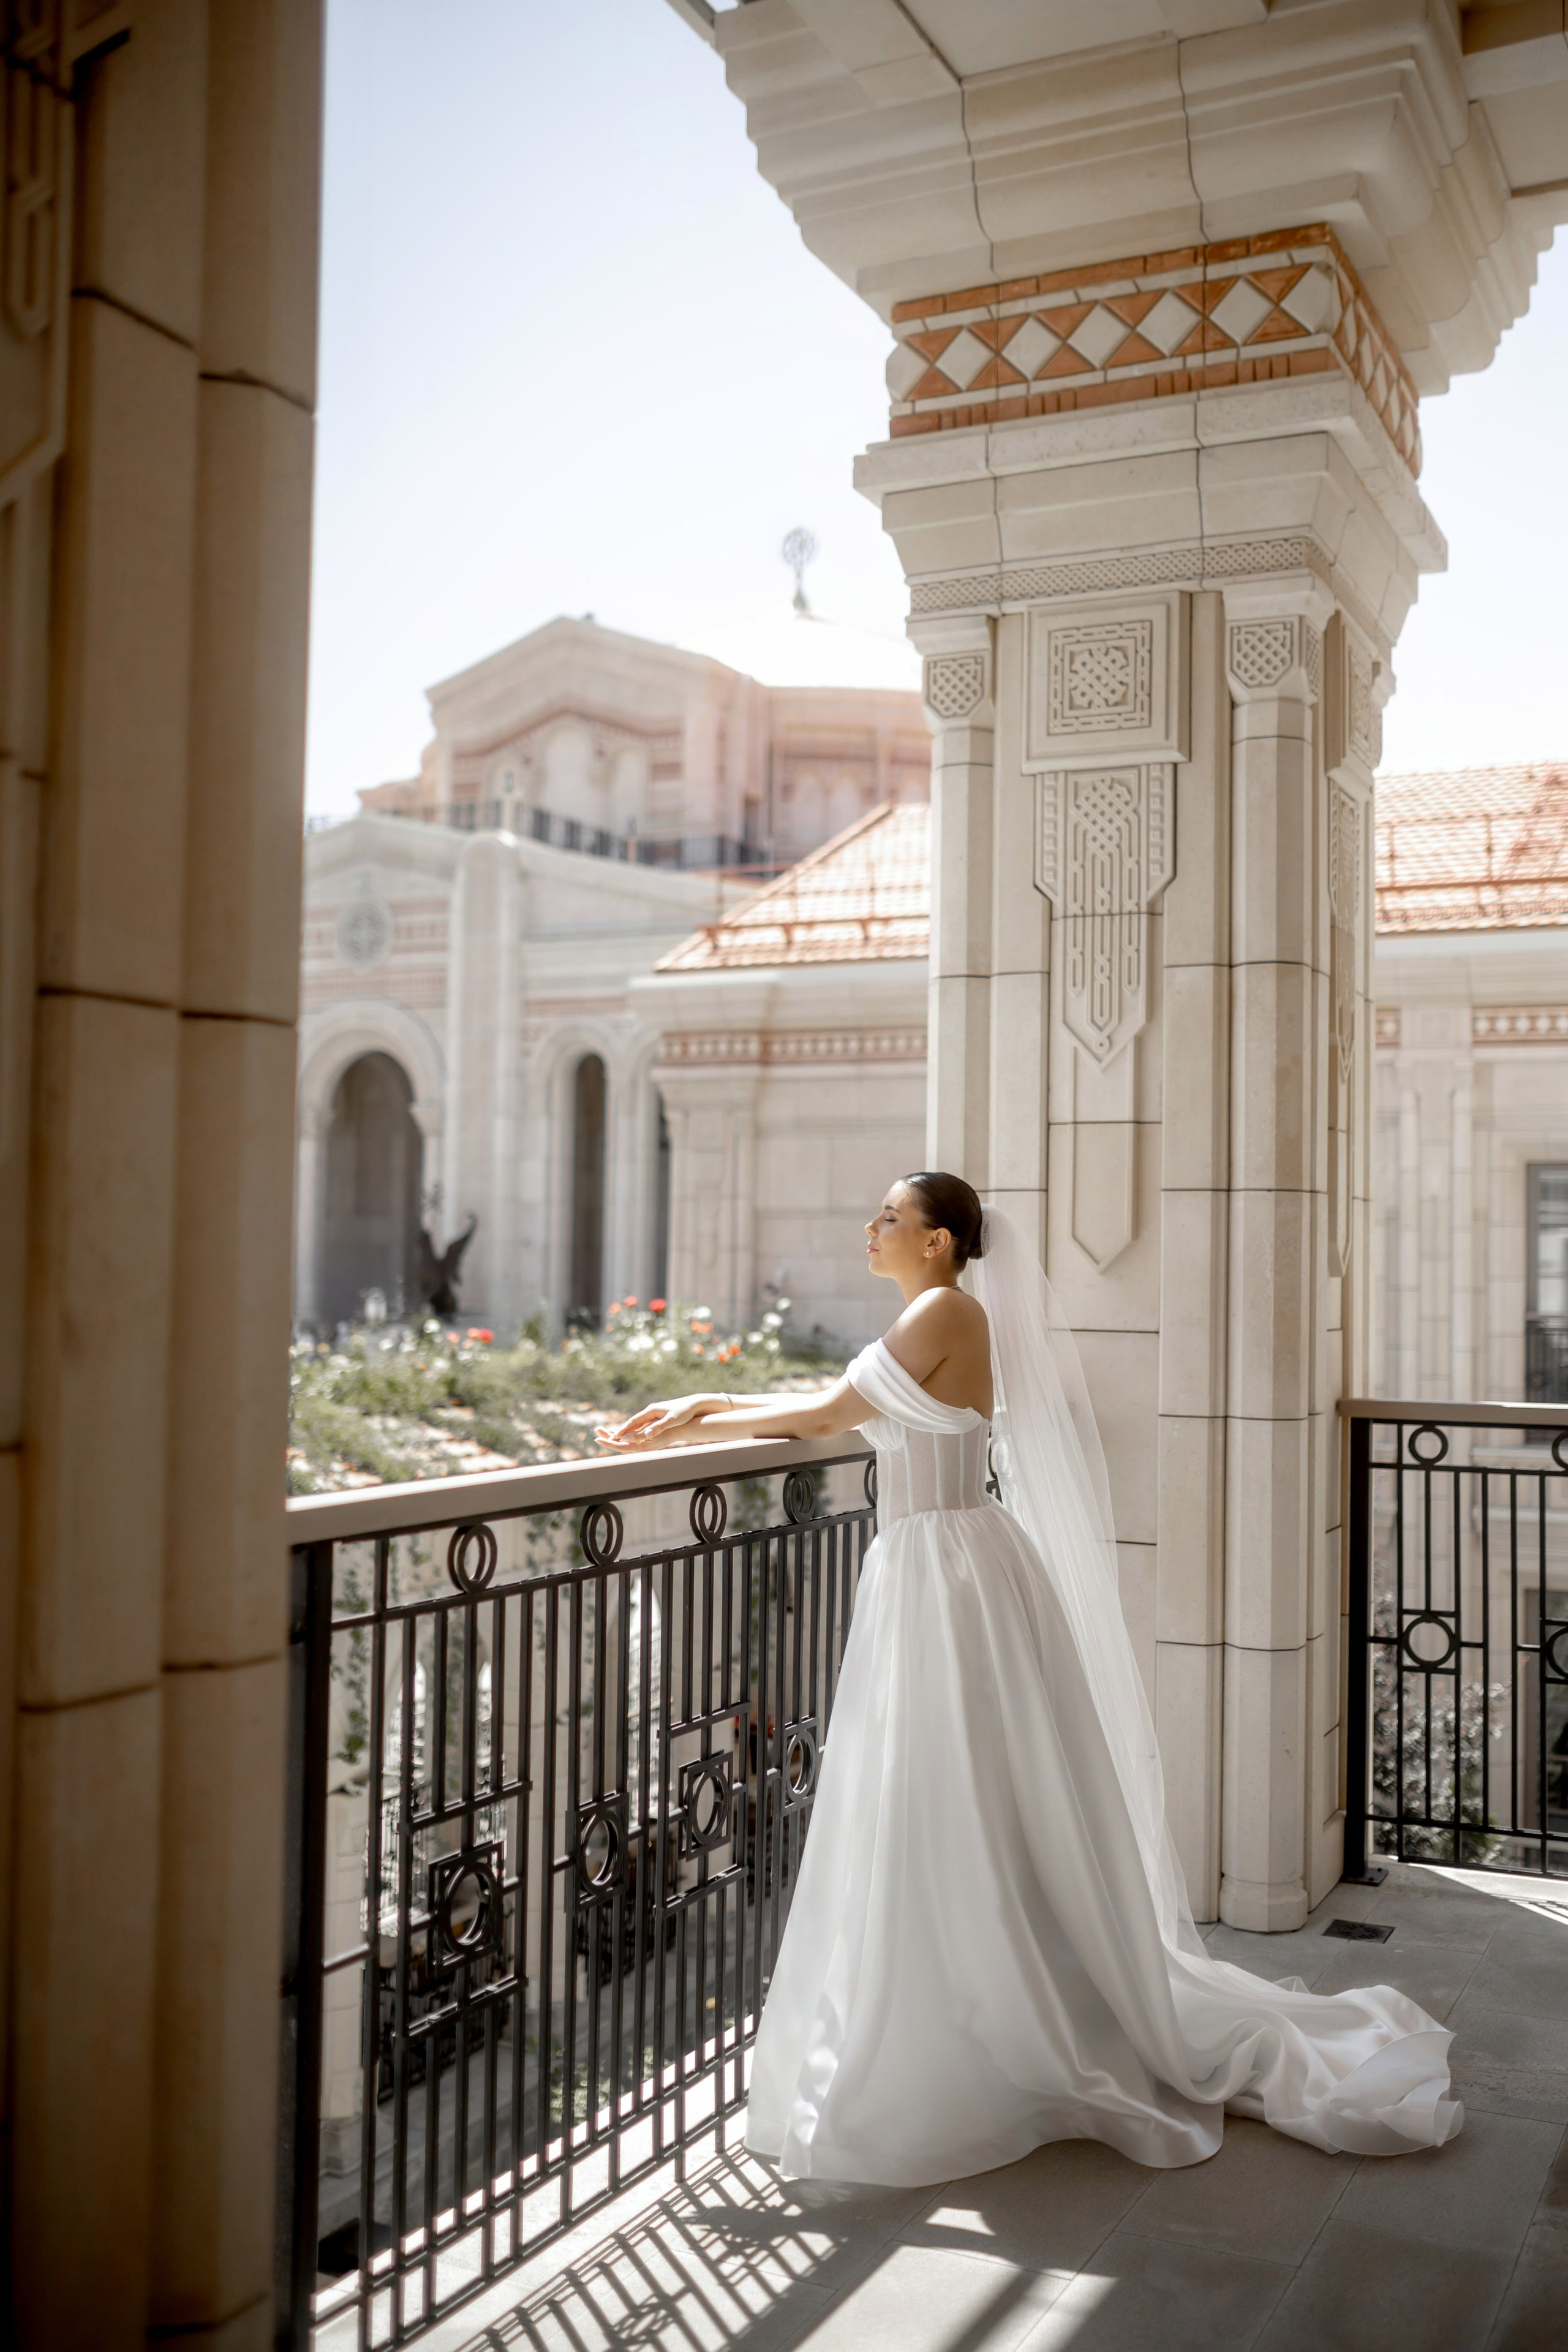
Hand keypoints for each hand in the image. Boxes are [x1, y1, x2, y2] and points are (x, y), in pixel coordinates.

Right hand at [596, 1392, 727, 1451]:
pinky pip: (644, 1423)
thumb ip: (659, 1427)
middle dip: (622, 1430)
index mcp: (652, 1411)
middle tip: (610, 1438)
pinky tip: (635, 1434)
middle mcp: (651, 1411)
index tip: (614, 1437)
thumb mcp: (672, 1420)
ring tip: (618, 1437)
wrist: (694, 1403)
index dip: (623, 1430)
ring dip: (628, 1430)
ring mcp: (654, 1413)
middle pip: (633, 1422)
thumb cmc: (685, 1412)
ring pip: (638, 1423)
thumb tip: (647, 1433)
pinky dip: (637, 1429)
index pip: (633, 1421)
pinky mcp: (659, 1415)